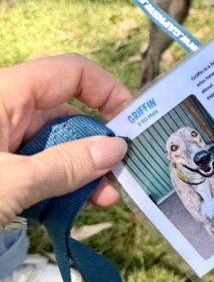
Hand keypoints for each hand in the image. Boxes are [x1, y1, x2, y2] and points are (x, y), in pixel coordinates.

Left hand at [0, 53, 131, 226]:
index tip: (133, 125)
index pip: (71, 73)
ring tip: (104, 199)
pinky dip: (57, 186)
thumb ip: (65, 165)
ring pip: (52, 146)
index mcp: (5, 94)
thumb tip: (116, 149)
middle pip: (66, 113)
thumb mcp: (12, 182)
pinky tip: (75, 208)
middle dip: (99, 143)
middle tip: (125, 174)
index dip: (107, 92)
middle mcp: (4, 111)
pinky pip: (35, 168)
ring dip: (82, 171)